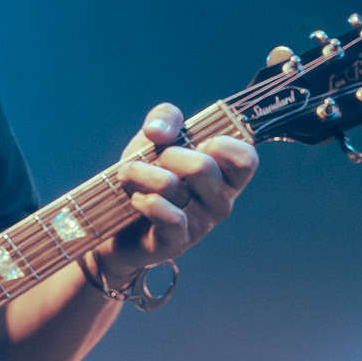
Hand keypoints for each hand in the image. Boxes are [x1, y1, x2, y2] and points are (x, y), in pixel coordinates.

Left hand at [92, 102, 258, 285]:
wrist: (115, 219)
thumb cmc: (148, 175)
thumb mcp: (157, 138)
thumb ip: (166, 118)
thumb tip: (159, 131)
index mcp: (225, 176)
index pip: (246, 158)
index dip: (221, 144)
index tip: (197, 143)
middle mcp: (220, 201)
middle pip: (201, 166)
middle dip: (167, 155)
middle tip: (156, 162)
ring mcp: (201, 224)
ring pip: (171, 185)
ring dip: (140, 173)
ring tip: (130, 178)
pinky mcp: (177, 242)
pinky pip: (166, 214)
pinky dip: (144, 200)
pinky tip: (137, 200)